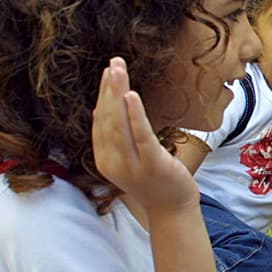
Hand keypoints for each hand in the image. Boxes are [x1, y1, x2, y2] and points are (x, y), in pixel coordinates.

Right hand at [92, 57, 198, 211]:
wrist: (172, 208)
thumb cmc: (152, 180)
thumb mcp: (128, 159)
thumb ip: (115, 138)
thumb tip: (103, 108)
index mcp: (104, 160)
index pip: (99, 121)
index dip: (102, 96)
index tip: (107, 73)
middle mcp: (113, 162)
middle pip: (107, 118)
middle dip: (108, 88)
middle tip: (113, 63)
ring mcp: (131, 164)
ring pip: (119, 123)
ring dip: (117, 93)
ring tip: (117, 69)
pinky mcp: (152, 163)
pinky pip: (140, 135)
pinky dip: (134, 114)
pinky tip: (131, 95)